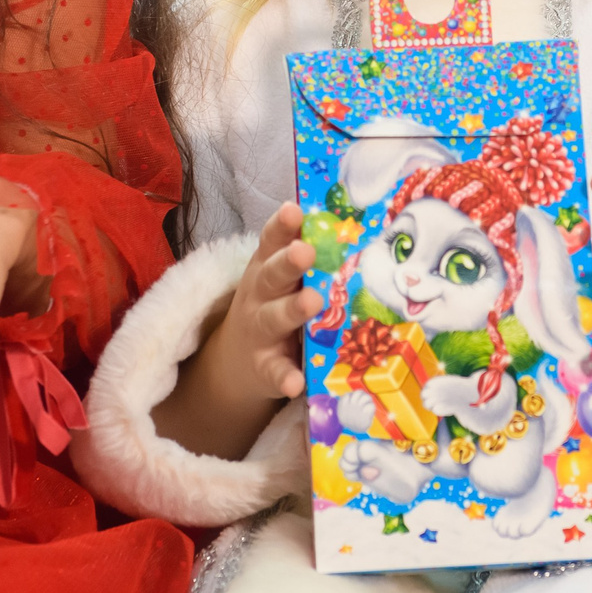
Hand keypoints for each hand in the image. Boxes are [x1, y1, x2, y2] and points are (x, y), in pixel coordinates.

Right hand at [145, 206, 323, 461]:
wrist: (238, 360)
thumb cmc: (275, 303)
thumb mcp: (281, 277)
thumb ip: (305, 252)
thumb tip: (353, 221)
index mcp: (267, 267)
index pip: (273, 241)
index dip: (283, 225)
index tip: (294, 210)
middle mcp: (260, 295)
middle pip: (273, 275)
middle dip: (289, 262)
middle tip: (306, 251)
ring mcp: (260, 332)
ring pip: (274, 318)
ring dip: (292, 310)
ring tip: (312, 302)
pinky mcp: (264, 367)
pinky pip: (275, 371)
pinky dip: (285, 376)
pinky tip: (296, 382)